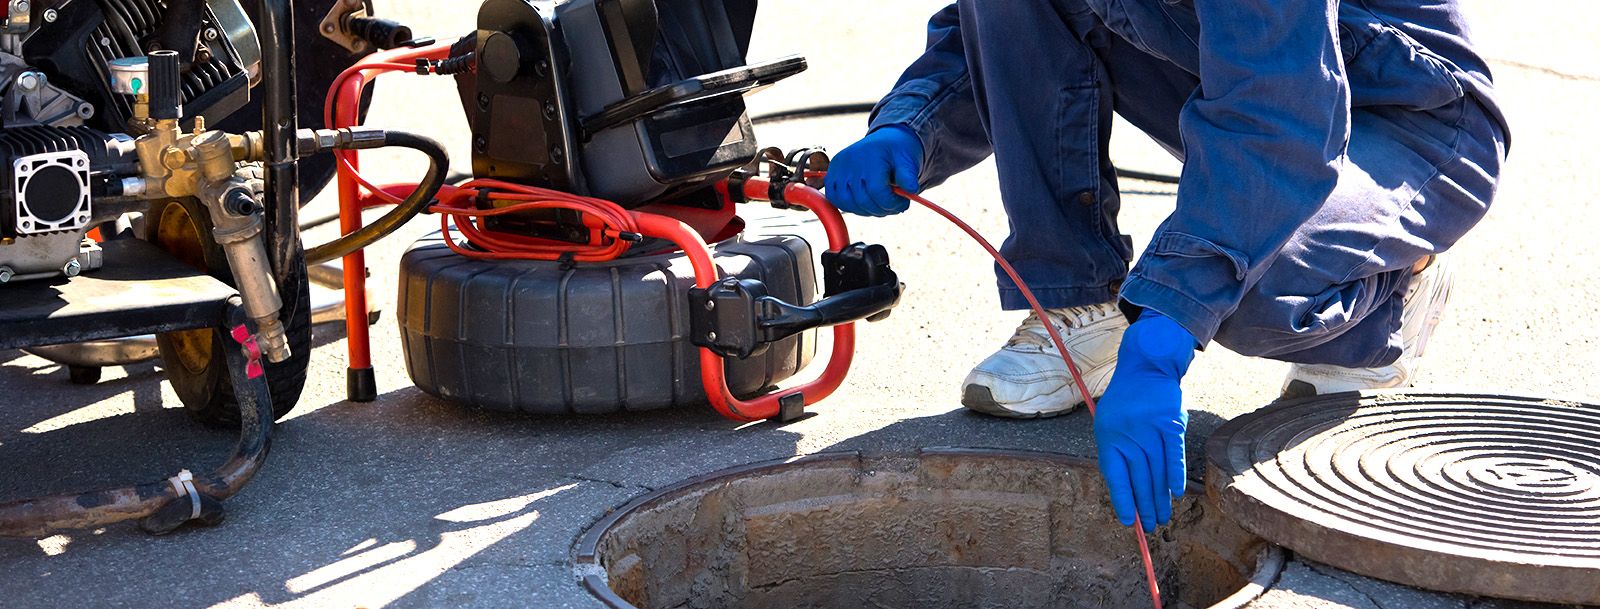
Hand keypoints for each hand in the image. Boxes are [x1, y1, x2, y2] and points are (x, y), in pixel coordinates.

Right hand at [823, 125, 922, 216]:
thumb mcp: (908, 160)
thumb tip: (912, 189)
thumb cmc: (897, 152)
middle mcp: (850, 161)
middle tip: (893, 206)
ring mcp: (838, 169)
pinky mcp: (831, 175)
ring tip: (880, 204)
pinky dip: (850, 206)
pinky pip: (836, 199)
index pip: (877, 190)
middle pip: (862, 200)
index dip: (891, 203)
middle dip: (882, 209)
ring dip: (866, 210)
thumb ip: (909, 176)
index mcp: (870, 156)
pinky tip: (865, 202)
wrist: (884, 141)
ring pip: (847, 203)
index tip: (903, 203)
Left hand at [1094, 310, 1195, 530]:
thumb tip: (1125, 490)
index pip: (1115, 476)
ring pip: (1156, 470)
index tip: (1129, 521)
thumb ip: (1116, 452)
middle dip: (1144, 505)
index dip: (1123, 500)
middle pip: (1138, 478)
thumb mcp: (1108, 423)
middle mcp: (1128, 435)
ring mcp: (1150, 429)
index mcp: (1109, 438)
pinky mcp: (1171, 423)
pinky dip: (1175, 473)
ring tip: (1163, 517)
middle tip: (1150, 527)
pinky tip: (1176, 492)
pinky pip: (1173, 453)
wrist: (1146, 367)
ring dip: (1160, 497)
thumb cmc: (1125, 400)